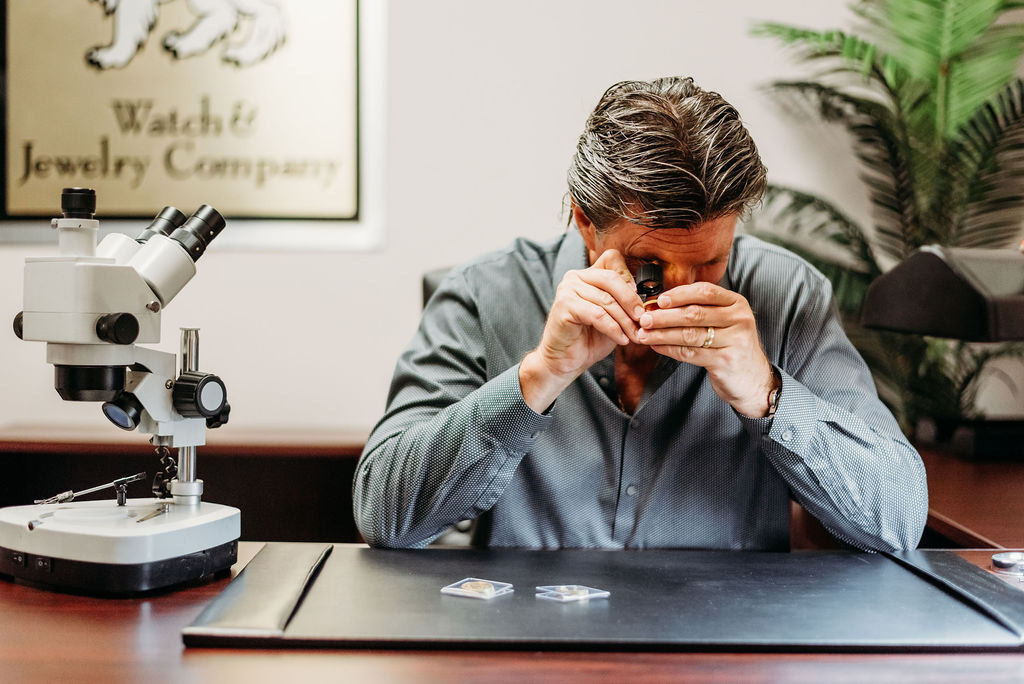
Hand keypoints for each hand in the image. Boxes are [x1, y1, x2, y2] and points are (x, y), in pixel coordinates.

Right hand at [519, 249, 642, 411]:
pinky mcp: (564, 306)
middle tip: (643, 319)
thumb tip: (648, 296)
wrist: (565, 361)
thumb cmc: (590, 338)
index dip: (629, 276)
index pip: (612, 258)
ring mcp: (567, 290)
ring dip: (625, 321)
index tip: (640, 300)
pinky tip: (622, 340)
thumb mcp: (613, 316)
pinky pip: (597, 314)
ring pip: (606, 300)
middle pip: (611, 278)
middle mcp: (575, 277)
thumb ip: (625, 301)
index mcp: (587, 274)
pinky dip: (613, 328)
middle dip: (631, 300)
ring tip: (635, 335)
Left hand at [635, 281, 775, 416]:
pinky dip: (669, 349)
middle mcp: (739, 319)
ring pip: (690, 334)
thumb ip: (701, 310)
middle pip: (695, 313)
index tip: (659, 300)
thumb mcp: (724, 322)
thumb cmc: (731, 346)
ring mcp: (734, 341)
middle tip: (644, 318)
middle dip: (665, 316)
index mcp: (737, 304)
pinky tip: (656, 346)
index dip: (680, 294)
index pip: (705, 292)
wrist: (753, 380)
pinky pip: (690, 353)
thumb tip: (661, 303)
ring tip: (643, 333)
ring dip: (662, 333)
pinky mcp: (725, 361)